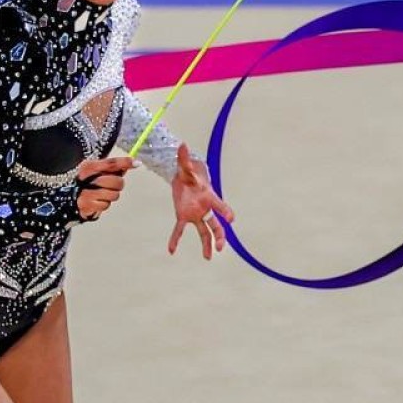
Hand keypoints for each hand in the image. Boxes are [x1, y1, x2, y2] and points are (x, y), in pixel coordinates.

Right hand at [75, 155, 134, 220]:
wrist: (75, 200)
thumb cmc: (92, 184)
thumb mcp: (100, 172)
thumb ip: (116, 167)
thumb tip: (136, 163)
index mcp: (89, 166)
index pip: (111, 163)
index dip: (124, 162)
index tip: (137, 164)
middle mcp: (86, 177)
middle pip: (115, 180)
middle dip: (118, 185)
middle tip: (113, 186)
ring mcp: (85, 191)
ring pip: (113, 194)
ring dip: (112, 196)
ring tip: (104, 194)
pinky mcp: (86, 204)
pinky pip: (105, 205)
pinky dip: (104, 204)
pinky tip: (98, 201)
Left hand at [167, 143, 233, 259]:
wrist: (185, 178)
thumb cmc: (190, 173)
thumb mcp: (186, 167)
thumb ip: (184, 159)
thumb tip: (182, 145)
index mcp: (208, 197)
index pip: (219, 205)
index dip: (225, 211)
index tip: (231, 219)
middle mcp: (205, 208)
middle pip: (214, 224)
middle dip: (219, 236)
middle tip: (221, 247)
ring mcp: (196, 214)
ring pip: (204, 232)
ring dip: (206, 244)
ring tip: (208, 257)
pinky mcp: (184, 217)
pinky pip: (180, 230)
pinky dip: (175, 239)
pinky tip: (171, 250)